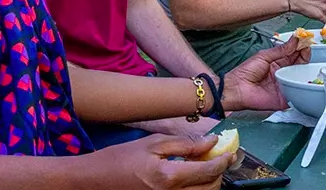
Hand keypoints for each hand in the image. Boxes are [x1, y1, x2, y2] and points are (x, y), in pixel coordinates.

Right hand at [90, 133, 236, 189]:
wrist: (93, 181)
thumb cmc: (120, 159)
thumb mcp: (153, 144)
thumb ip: (185, 144)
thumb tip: (212, 141)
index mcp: (168, 177)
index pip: (208, 171)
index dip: (224, 161)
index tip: (231, 152)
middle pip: (210, 189)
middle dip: (219, 173)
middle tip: (218, 158)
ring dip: (209, 183)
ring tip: (205, 167)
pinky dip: (196, 189)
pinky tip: (191, 177)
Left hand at [222, 37, 309, 111]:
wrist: (236, 89)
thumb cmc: (245, 72)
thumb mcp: (264, 56)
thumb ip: (280, 50)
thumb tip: (294, 40)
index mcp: (277, 62)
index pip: (293, 53)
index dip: (300, 47)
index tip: (305, 40)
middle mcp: (283, 73)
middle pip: (299, 64)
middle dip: (304, 55)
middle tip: (306, 48)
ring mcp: (285, 85)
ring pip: (300, 77)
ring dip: (305, 69)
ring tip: (305, 61)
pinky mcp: (285, 97)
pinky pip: (297, 92)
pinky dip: (302, 86)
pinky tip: (303, 78)